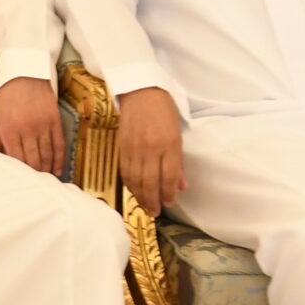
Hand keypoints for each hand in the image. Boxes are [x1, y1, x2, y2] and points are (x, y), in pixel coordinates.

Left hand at [0, 77, 66, 175]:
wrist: (26, 72)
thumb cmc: (5, 95)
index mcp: (9, 129)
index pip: (15, 157)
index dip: (19, 171)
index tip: (20, 179)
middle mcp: (27, 129)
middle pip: (32, 159)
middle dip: (33, 174)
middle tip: (34, 184)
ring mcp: (43, 125)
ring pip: (46, 154)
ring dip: (46, 169)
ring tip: (45, 180)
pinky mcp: (55, 121)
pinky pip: (59, 144)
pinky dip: (59, 159)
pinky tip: (57, 170)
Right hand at [115, 86, 184, 216]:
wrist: (141, 92)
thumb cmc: (164, 111)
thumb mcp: (178, 134)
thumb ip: (178, 162)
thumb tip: (181, 185)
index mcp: (169, 144)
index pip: (169, 176)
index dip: (168, 193)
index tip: (170, 203)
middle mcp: (151, 148)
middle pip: (150, 181)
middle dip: (153, 200)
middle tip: (155, 213)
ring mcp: (135, 148)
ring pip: (136, 179)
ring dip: (140, 196)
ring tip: (145, 206)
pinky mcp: (122, 146)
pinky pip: (125, 171)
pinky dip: (129, 184)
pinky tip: (134, 191)